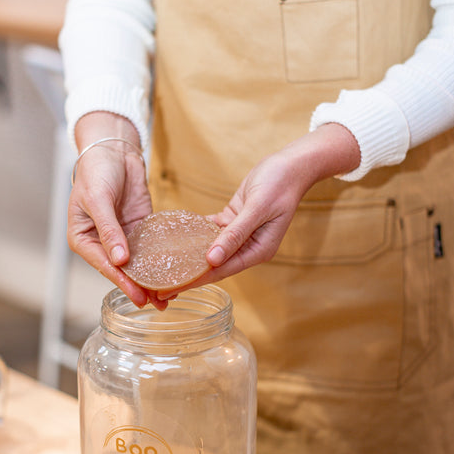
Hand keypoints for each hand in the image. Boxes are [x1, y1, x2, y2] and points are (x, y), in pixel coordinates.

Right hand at [68, 112, 166, 307]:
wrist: (113, 149)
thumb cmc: (96, 171)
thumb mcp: (98, 199)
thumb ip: (109, 230)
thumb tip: (120, 260)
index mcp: (83, 239)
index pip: (105, 266)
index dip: (122, 282)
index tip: (139, 296)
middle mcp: (102, 243)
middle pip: (122, 270)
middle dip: (139, 287)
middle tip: (157, 303)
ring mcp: (122, 237)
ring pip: (137, 264)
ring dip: (151, 279)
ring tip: (168, 296)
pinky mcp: (139, 229)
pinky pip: (150, 249)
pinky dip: (159, 261)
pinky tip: (172, 273)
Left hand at [157, 123, 360, 297]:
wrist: (291, 164)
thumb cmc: (280, 184)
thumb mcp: (257, 209)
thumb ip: (235, 235)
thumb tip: (212, 259)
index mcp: (258, 250)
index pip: (222, 271)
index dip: (197, 280)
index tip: (174, 288)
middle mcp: (249, 247)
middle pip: (214, 265)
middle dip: (189, 275)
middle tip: (161, 285)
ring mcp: (241, 234)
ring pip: (210, 249)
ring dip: (190, 257)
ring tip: (165, 267)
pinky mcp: (234, 220)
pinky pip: (211, 231)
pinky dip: (195, 234)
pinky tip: (177, 239)